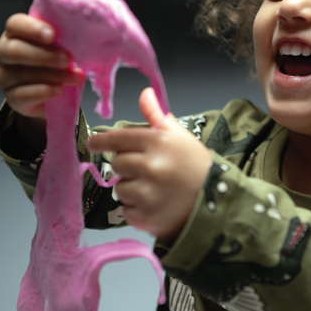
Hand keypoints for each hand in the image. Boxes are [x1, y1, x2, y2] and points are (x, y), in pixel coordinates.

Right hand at [0, 13, 83, 119]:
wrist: (47, 93)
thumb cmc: (51, 62)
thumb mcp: (55, 47)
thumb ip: (58, 40)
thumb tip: (77, 38)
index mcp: (13, 34)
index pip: (14, 25)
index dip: (32, 29)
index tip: (52, 35)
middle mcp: (2, 54)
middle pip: (14, 51)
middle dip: (44, 55)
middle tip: (68, 59)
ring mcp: (4, 77)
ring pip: (22, 74)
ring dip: (52, 75)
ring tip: (73, 77)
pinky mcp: (11, 98)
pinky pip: (23, 95)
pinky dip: (43, 92)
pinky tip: (58, 90)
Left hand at [86, 88, 211, 238]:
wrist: (218, 204)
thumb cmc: (197, 167)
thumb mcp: (180, 138)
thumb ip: (157, 117)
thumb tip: (145, 93)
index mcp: (158, 143)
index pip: (119, 138)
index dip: (102, 141)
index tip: (92, 143)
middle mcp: (151, 166)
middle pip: (117, 163)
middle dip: (128, 168)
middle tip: (149, 172)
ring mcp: (148, 193)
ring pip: (120, 188)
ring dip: (132, 190)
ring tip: (155, 191)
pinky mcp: (146, 217)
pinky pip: (126, 211)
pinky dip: (137, 210)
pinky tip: (156, 206)